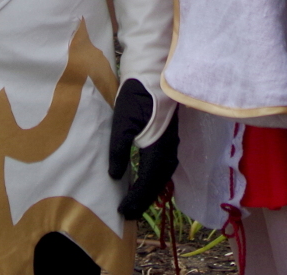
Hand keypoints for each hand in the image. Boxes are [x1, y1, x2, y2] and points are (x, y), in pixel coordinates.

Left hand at [107, 77, 178, 218]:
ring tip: (136, 201)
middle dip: (144, 200)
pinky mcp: (171, 138)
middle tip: (128, 213)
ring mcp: (172, 144)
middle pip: (158, 184)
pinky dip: (156, 180)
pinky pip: (165, 167)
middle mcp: (169, 151)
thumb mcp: (122, 123)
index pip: (147, 183)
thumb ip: (118, 150)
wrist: (154, 74)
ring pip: (164, 176)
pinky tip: (147, 180)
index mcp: (157, 149)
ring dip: (151, 191)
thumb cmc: (136, 97)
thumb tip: (114, 176)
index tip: (123, 212)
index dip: (136, 200)